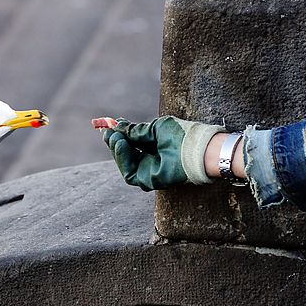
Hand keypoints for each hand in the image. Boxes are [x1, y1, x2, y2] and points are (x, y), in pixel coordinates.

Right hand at [94, 116, 223, 190]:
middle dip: (115, 142)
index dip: (119, 134)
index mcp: (154, 146)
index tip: (108, 124)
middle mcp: (150, 160)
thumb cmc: (181, 136)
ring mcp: (149, 171)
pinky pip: (129, 172)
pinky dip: (122, 158)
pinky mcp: (149, 181)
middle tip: (108, 131)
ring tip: (114, 136)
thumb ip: (134, 131)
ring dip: (116, 149)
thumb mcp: (154, 129)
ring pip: (124, 163)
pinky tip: (121, 144)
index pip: (131, 142)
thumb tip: (115, 125)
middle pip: (125, 154)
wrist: (197, 150)